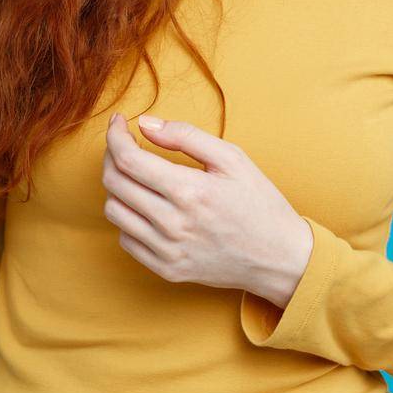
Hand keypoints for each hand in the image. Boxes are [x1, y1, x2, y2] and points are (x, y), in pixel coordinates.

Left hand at [101, 112, 313, 306]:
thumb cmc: (258, 203)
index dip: (115, 136)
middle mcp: (173, 224)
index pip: (128, 160)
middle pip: (114, 183)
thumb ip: (186, 135)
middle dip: (112, 155)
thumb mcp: (232, 158)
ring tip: (135, 174)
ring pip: (114, 212)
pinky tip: (145, 204)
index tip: (119, 123)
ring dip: (116, 186)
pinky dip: (128, 216)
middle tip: (125, 144)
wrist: (279, 257)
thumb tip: (145, 124)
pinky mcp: (167, 270)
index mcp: (189, 191)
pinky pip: (126, 239)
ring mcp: (168, 251)